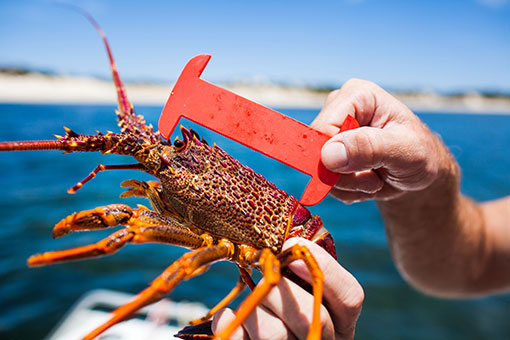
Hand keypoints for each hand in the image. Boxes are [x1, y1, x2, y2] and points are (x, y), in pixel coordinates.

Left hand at [212, 238, 363, 339]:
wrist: (262, 331)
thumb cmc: (284, 302)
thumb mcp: (304, 287)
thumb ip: (303, 269)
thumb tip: (289, 244)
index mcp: (340, 322)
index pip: (350, 297)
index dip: (325, 269)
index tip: (292, 249)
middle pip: (309, 317)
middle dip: (279, 289)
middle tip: (265, 277)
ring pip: (273, 333)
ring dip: (254, 308)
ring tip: (251, 302)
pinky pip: (239, 339)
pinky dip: (229, 321)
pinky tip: (231, 316)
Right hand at [311, 79, 451, 202]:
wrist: (420, 172)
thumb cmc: (420, 153)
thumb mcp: (405, 151)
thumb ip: (370, 148)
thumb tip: (329, 155)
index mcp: (357, 95)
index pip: (323, 128)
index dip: (335, 157)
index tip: (366, 173)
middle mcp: (339, 109)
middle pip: (316, 151)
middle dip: (344, 175)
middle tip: (375, 179)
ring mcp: (332, 131)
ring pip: (319, 170)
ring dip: (347, 185)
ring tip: (375, 180)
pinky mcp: (329, 152)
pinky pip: (323, 181)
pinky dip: (346, 190)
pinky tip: (366, 182)